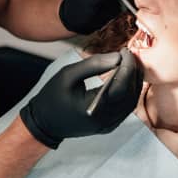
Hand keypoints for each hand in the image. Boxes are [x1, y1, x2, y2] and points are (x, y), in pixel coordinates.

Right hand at [20, 49, 142, 148]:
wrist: (44, 123)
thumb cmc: (52, 97)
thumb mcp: (68, 75)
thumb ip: (93, 64)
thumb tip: (117, 57)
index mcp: (94, 108)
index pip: (121, 85)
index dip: (128, 66)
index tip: (125, 51)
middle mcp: (105, 120)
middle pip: (130, 94)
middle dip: (133, 72)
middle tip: (128, 55)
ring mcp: (108, 126)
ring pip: (131, 102)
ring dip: (133, 82)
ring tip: (128, 64)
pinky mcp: (108, 126)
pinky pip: (125, 109)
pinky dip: (129, 93)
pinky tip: (125, 79)